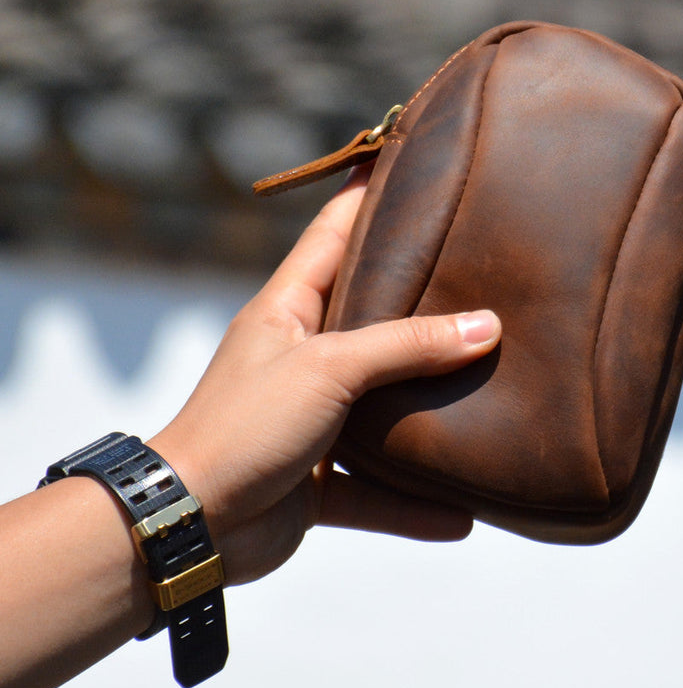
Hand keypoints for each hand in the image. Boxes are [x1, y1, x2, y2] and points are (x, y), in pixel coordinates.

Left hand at [148, 168, 500, 584]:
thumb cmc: (244, 425)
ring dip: (428, 408)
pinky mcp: (317, 476)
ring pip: (383, 403)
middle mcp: (303, 355)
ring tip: (488, 389)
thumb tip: (487, 327)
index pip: (333, 233)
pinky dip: (412, 503)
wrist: (189, 524)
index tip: (410, 162)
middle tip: (482, 272)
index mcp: (290, 308)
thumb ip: (408, 345)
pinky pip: (376, 488)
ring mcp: (312, 416)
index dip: (367, 194)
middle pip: (373, 315)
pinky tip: (460, 517)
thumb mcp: (330, 367)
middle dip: (423, 300)